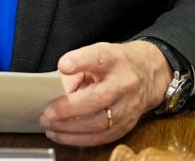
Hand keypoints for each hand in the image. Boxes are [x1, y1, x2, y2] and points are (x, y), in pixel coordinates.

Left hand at [40, 40, 167, 146]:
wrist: (148, 74)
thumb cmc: (116, 63)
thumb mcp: (98, 54)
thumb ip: (77, 67)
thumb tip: (57, 91)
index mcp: (114, 60)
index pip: (99, 58)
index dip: (80, 61)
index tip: (63, 65)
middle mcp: (124, 83)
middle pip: (97, 99)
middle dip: (68, 109)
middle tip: (46, 113)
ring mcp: (128, 107)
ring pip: (98, 123)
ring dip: (70, 129)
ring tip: (50, 126)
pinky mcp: (127, 125)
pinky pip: (101, 137)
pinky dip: (79, 139)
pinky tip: (63, 135)